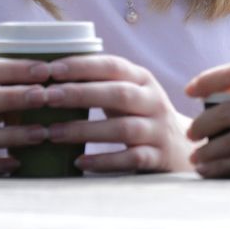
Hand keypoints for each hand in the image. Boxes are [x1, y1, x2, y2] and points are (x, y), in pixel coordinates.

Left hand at [41, 54, 192, 172]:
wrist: (183, 149)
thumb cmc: (140, 116)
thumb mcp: (129, 93)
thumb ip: (100, 83)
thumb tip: (48, 75)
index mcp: (143, 79)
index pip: (113, 65)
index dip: (83, 65)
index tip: (52, 69)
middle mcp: (153, 101)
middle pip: (118, 94)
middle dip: (80, 94)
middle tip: (47, 98)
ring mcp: (158, 130)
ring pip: (123, 128)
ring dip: (85, 130)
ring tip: (53, 133)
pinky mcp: (158, 157)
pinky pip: (131, 159)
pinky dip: (104, 161)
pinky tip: (79, 162)